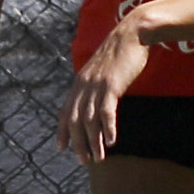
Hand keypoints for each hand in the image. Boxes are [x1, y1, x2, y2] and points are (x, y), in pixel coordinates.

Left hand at [56, 19, 149, 163]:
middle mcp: (84, 85)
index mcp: (79, 82)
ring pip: (90, 120)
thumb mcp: (101, 69)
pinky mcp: (111, 85)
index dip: (63, 131)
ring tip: (99, 158)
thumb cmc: (120, 52)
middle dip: (78, 143)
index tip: (61, 148)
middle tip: (84, 161)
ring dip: (94, 142)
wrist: (132, 33)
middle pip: (76, 120)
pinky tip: (112, 142)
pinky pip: (106, 111)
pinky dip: (108, 128)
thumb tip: (95, 100)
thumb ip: (95, 84)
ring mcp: (96, 85)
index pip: (66, 111)